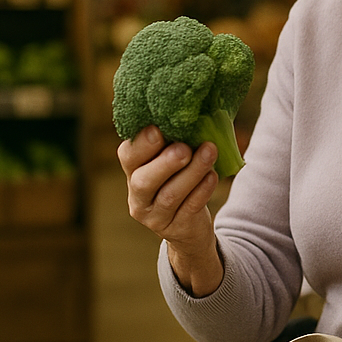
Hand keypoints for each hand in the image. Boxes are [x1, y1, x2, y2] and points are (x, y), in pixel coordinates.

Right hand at [118, 126, 222, 294]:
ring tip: (209, 153)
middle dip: (165, 163)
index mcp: (133, 171)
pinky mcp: (175, 228)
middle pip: (143, 180)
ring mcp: (154, 216)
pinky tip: (213, 176)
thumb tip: (194, 114)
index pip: (128, 156)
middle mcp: (137, 195)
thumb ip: (175, 142)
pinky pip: (188, 208)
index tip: (158, 129)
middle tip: (184, 148)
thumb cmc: (181, 180)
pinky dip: (202, 190)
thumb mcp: (173, 162)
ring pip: (170, 195)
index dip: (141, 144)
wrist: (190, 226)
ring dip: (192, 172)